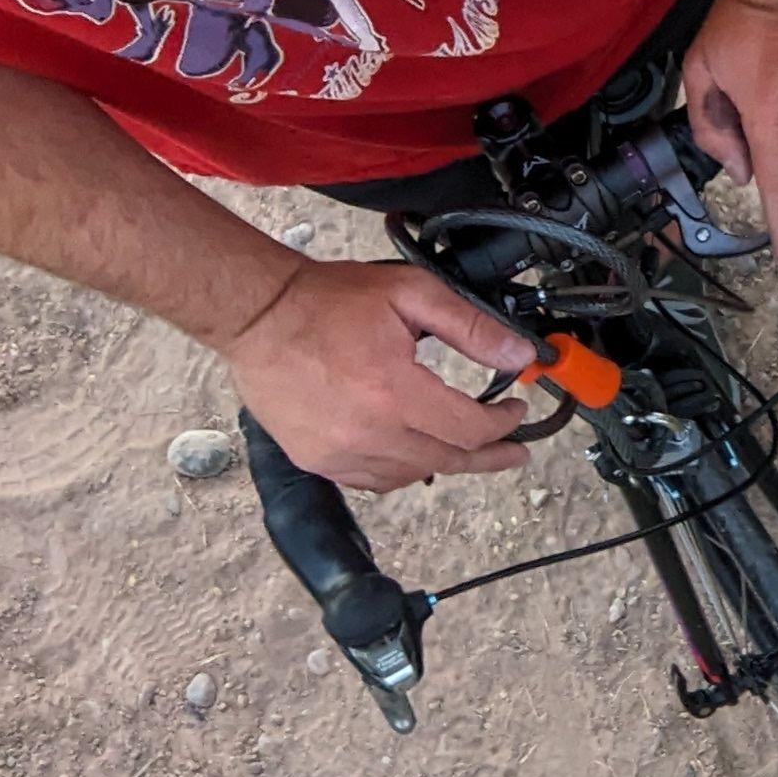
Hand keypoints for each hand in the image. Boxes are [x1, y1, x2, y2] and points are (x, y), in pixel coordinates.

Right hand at [220, 253, 540, 490]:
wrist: (259, 314)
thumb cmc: (328, 301)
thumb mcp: (410, 295)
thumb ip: (470, 327)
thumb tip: (518, 355)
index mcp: (395, 392)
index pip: (470, 430)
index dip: (503, 424)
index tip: (515, 411)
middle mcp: (368, 432)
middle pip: (448, 460)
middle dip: (489, 456)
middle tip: (513, 451)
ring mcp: (338, 453)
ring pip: (411, 475)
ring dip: (443, 461)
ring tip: (463, 447)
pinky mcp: (316, 460)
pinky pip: (373, 481)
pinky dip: (400, 469)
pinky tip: (413, 453)